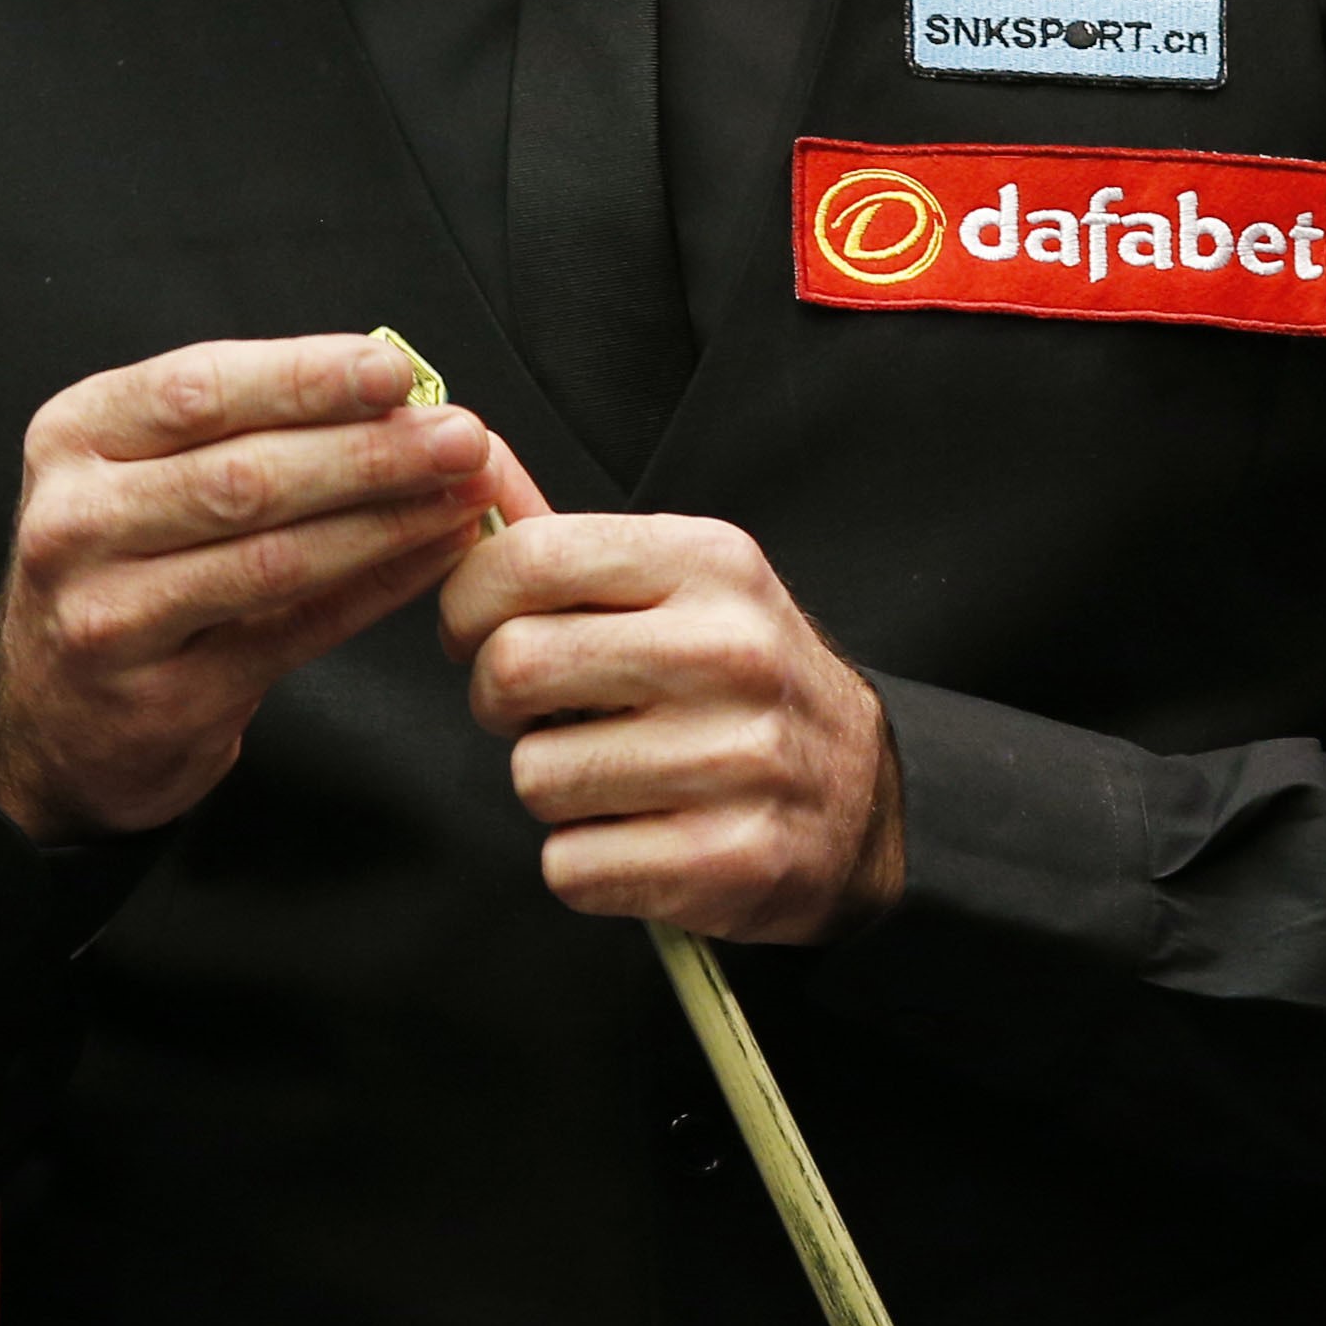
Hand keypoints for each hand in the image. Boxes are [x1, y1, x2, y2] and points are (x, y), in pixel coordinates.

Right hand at [0, 335, 512, 843]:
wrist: (55, 715)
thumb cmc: (126, 562)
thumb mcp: (142, 469)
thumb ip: (242, 425)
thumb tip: (392, 388)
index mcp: (74, 437)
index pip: (198, 388)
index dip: (305, 376)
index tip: (396, 370)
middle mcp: (75, 523)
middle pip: (243, 476)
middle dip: (369, 451)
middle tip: (461, 435)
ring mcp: (109, 618)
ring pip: (273, 558)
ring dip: (386, 519)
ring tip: (464, 490)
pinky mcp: (162, 698)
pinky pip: (296, 632)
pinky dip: (378, 587)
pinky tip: (435, 553)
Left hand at [435, 481, 904, 944]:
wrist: (857, 799)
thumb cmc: (740, 684)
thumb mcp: (683, 587)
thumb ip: (572, 543)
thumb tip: (474, 460)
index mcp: (712, 564)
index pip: (529, 558)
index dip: (467, 604)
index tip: (477, 634)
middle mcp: (732, 652)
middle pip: (514, 666)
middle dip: (497, 702)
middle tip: (540, 714)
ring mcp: (738, 759)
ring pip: (535, 777)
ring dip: (552, 788)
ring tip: (613, 775)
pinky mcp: (730, 858)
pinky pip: (572, 866)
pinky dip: (585, 862)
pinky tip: (639, 836)